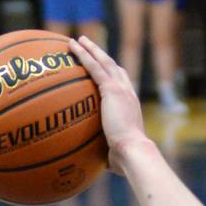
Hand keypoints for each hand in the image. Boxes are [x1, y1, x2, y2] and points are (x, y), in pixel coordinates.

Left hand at [67, 35, 148, 172]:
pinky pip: (94, 67)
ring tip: (78, 40)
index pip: (122, 84)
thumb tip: (92, 165)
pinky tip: (73, 46)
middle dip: (101, 56)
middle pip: (113, 67)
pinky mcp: (111, 89)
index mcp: (130, 105)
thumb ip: (104, 153)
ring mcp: (120, 89)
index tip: (105, 69)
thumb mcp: (114, 153)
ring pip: (103, 62)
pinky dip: (84, 55)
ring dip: (91, 49)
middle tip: (89, 46)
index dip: (113, 75)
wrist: (132, 151)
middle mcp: (128, 93)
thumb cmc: (125, 159)